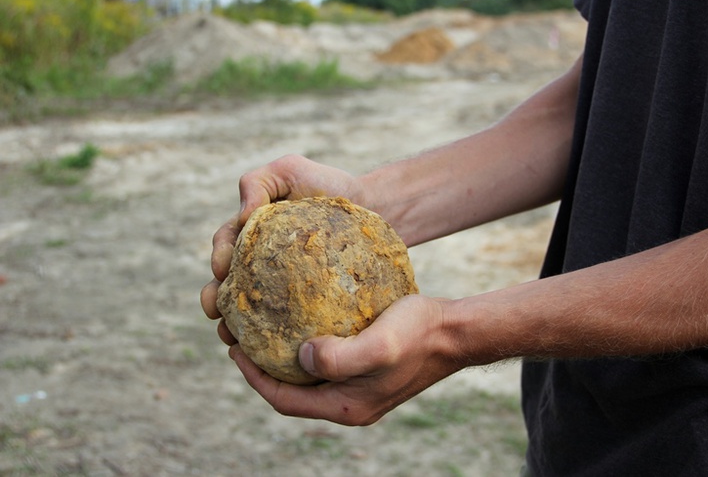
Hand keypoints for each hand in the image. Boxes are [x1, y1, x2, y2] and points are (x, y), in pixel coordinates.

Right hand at [200, 154, 364, 323]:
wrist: (373, 208)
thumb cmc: (328, 186)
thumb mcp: (289, 170)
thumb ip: (257, 182)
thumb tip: (242, 216)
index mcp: (249, 235)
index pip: (224, 247)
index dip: (218, 259)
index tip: (222, 269)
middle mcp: (259, 262)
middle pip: (227, 286)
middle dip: (215, 301)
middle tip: (217, 312)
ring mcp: (280, 286)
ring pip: (249, 311)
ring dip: (234, 327)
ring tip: (234, 338)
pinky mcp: (304, 304)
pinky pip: (285, 324)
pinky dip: (272, 337)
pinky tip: (274, 348)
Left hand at [227, 294, 460, 425]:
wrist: (455, 333)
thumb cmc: (419, 334)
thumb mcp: (378, 346)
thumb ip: (337, 358)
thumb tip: (299, 355)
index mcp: (345, 406)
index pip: (284, 400)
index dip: (253, 378)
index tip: (234, 347)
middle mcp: (348, 402)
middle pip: (291, 390)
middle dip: (261, 367)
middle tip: (239, 335)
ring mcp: (358, 387)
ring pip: (307, 377)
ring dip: (281, 356)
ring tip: (262, 327)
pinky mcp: (366, 368)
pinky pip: (326, 361)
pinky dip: (306, 346)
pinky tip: (300, 319)